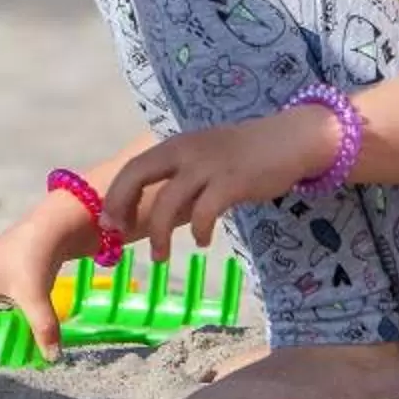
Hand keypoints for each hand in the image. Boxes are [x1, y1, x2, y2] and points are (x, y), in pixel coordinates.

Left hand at [105, 109, 337, 262]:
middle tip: (119, 235)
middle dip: (121, 206)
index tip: (110, 223)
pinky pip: (204, 212)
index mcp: (176, 146)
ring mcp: (208, 164)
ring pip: (167, 201)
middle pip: (138, 175)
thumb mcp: (206, 160)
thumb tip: (157, 213)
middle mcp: (186, 151)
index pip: (133, 167)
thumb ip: (183, 180)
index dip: (116, 195)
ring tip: (161, 258)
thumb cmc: (245, 155)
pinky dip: (198, 231)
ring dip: (159, 234)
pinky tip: (202, 242)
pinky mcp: (231, 181)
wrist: (289, 140)